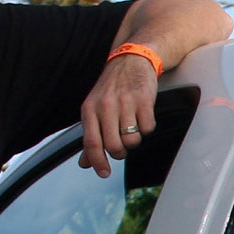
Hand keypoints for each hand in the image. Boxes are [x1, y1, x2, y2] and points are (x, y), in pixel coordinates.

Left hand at [79, 53, 158, 177]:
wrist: (131, 60)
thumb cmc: (112, 88)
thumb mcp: (94, 109)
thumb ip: (90, 136)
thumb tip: (85, 163)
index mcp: (90, 109)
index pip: (91, 142)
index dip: (98, 161)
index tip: (104, 173)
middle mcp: (106, 106)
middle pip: (114, 146)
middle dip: (120, 153)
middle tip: (122, 147)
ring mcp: (125, 102)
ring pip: (132, 140)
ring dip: (134, 140)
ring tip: (132, 128)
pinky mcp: (145, 100)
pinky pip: (148, 128)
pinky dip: (147, 127)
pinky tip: (142, 117)